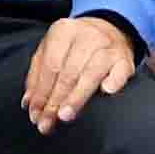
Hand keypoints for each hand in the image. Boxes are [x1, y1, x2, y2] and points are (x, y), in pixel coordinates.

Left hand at [20, 13, 139, 130]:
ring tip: (65, 116)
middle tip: (47, 123)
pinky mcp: (125, 59)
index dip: (41, 92)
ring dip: (77, 97)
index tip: (35, 114)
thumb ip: (37, 76)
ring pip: (91, 73)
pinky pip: (120, 71)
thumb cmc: (74, 47)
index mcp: (63, 30)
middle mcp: (87, 35)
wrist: (110, 30)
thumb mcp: (51, 51)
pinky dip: (114, 81)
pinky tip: (106, 91)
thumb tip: (29, 104)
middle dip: (55, 100)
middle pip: (68, 72)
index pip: (50, 65)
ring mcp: (109, 46)